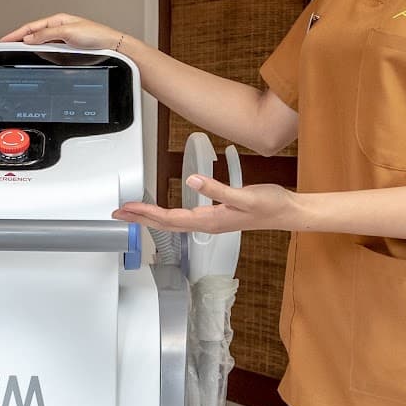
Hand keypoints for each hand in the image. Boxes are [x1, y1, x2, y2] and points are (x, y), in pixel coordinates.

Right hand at [0, 12, 126, 51]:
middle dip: (19, 39)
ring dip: (29, 46)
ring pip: (40, 43)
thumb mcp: (68, 33)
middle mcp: (59, 28)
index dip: (16, 33)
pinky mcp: (67, 49)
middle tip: (5, 46)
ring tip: (17, 50)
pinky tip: (36, 55)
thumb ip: (47, 35)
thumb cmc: (95, 35)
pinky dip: (40, 52)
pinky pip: (49, 49)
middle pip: (33, 34)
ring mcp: (62, 39)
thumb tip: (29, 38)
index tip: (4, 39)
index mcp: (57, 20)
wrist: (111, 46)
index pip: (31, 27)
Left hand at [114, 173, 301, 233]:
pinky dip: (166, 216)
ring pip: (172, 223)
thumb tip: (192, 181)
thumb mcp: (244, 195)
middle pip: (165, 224)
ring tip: (133, 213)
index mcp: (209, 221)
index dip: (146, 214)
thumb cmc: (269, 204)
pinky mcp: (215, 218)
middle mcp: (206, 225)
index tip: (127, 210)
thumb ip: (217, 189)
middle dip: (140, 219)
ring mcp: (211, 222)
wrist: (287, 212)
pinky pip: (183, 219)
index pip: (169, 218)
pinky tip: (163, 213)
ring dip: (150, 218)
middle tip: (118, 214)